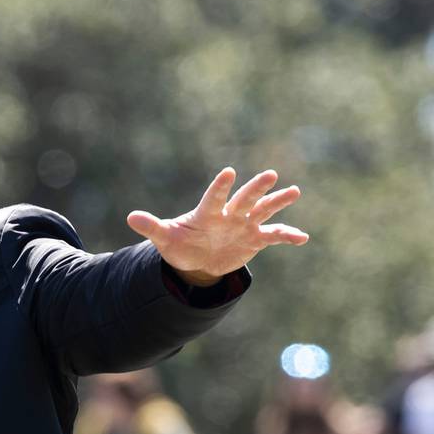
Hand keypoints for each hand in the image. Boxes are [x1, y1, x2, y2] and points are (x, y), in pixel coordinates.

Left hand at [126, 168, 306, 286]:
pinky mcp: (255, 239)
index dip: (220, 186)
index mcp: (208, 212)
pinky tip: (303, 238)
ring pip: (264, 210)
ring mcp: (244, 225)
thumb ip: (152, 227)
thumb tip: (130, 217)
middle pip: (244, 198)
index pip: (214, 197)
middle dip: (256, 188)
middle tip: (270, 174)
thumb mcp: (165, 238)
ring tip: (294, 191)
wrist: (196, 261)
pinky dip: (288, 236)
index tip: (228, 172)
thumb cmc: (180, 244)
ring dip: (278, 202)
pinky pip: (274, 236)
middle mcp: (229, 214)